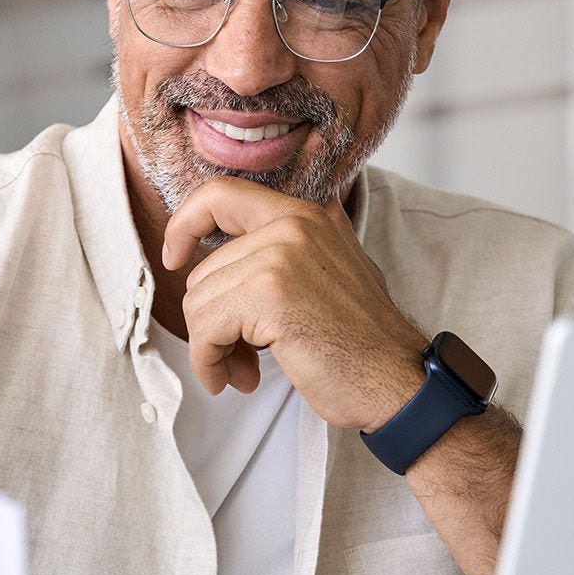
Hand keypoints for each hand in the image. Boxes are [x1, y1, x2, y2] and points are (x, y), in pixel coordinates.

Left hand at [162, 177, 426, 431]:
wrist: (398, 380)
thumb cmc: (362, 340)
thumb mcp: (332, 270)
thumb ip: (290, 248)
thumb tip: (228, 251)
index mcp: (303, 214)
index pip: (219, 194)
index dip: (184, 224)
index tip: (175, 258)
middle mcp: (291, 224)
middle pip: (203, 270)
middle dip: (211, 321)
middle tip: (239, 354)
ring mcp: (280, 256)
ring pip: (198, 302)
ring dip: (212, 348)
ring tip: (244, 370)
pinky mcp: (269, 296)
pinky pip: (205, 329)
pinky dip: (209, 362)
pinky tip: (238, 380)